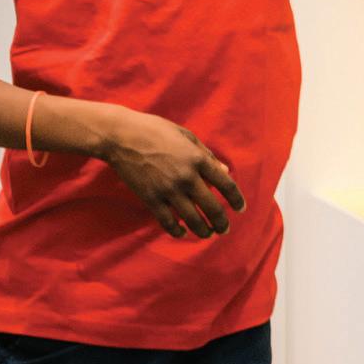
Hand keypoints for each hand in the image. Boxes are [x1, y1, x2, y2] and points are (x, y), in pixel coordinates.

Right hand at [103, 110, 245, 238]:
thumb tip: (224, 170)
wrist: (122, 137)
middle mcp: (187, 177)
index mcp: (198, 159)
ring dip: (203, 230)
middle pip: (212, 207)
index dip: (236, 199)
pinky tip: (183, 233)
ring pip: (192, 219)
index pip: (225, 184)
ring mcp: (169, 191)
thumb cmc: (156, 130)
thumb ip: (206, 154)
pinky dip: (177, 230)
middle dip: (222, 222)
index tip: (241, 208)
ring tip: (208, 234)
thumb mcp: (186, 135)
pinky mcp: (151, 199)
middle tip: (225, 229)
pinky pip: (168, 221)